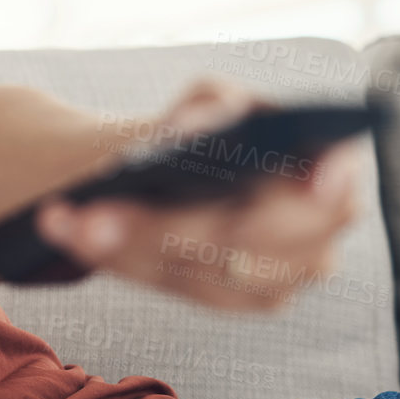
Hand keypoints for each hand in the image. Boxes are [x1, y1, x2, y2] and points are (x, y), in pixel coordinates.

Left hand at [32, 77, 363, 311]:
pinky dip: (120, 257)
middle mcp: (320, 231)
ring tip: (69, 223)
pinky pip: (177, 282)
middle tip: (93, 216)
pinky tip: (73, 234)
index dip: (320, 185)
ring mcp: (284, 275)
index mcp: (329, 168)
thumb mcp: (210, 101)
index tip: (289, 184)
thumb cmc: (204, 132)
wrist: (175, 172)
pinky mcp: (238, 298)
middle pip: (245, 240)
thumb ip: (209, 104)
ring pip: (202, 269)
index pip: (330, 186)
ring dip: (126, 246)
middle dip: (165, 229)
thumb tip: (190, 128)